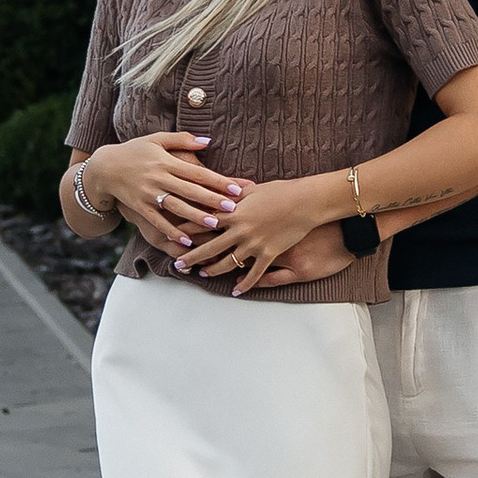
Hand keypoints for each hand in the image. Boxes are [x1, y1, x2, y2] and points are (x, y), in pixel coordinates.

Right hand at [85, 133, 246, 252]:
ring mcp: (148, 193)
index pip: (197, 172)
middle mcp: (159, 177)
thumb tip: (208, 141)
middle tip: (233, 208)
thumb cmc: (134, 151)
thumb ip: (182, 139)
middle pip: (190, 190)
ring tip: (214, 225)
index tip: (236, 188)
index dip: (217, 180)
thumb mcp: (156, 139)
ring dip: (195, 217)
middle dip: (212, 200)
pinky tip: (186, 240)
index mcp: (166, 161)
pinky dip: (171, 230)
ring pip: (176, 207)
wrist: (104, 167)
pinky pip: (157, 221)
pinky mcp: (139, 207)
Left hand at [188, 181, 349, 295]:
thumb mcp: (254, 188)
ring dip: (213, 270)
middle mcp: (241, 230)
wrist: (306, 202)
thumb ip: (235, 191)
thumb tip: (221, 186)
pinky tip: (236, 291)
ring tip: (203, 274)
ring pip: (228, 262)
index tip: (171, 234)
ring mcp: (254, 244)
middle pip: (210, 246)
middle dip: (191, 257)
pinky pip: (254, 274)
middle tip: (177, 264)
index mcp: (235, 211)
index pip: (203, 221)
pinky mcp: (269, 253)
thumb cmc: (281, 191)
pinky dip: (244, 284)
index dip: (186, 228)